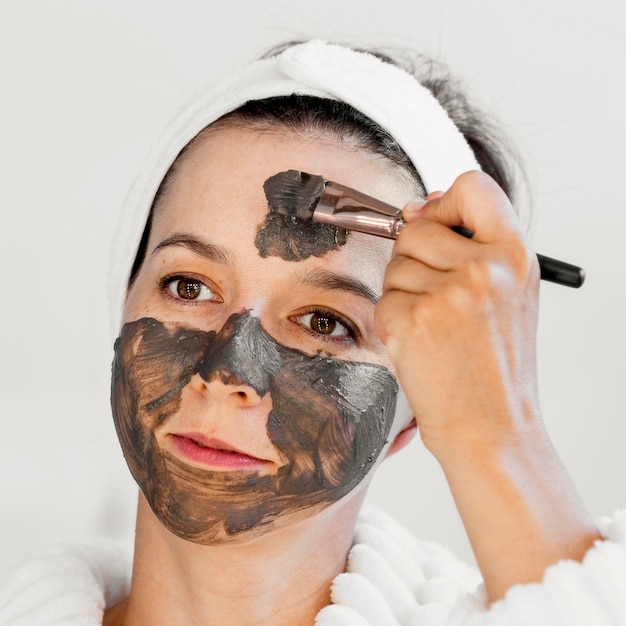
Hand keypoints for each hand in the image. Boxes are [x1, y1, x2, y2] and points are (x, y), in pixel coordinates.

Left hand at [376, 170, 539, 458]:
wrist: (492, 428)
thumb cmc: (495, 366)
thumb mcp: (509, 295)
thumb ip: (473, 246)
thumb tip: (420, 207)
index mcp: (516, 255)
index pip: (472, 186)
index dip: (445, 202)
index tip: (435, 223)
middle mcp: (485, 268)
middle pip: (416, 227)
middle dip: (414, 259)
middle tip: (437, 299)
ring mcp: (447, 294)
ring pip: (394, 265)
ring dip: (404, 292)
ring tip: (435, 327)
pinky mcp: (411, 319)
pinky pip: (383, 299)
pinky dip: (393, 321)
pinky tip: (420, 344)